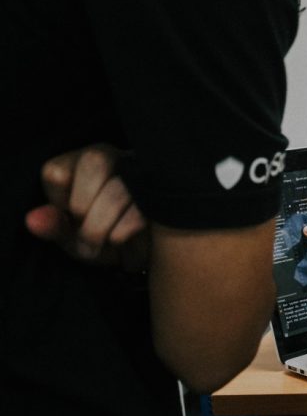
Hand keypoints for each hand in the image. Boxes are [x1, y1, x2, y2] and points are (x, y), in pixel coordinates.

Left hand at [24, 145, 148, 271]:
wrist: (146, 257)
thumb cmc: (104, 238)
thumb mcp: (73, 237)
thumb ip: (54, 226)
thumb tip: (33, 220)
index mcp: (83, 163)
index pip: (59, 170)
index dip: (59, 202)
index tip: (69, 219)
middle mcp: (116, 158)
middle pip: (95, 162)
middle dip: (84, 208)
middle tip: (85, 235)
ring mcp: (145, 173)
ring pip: (117, 190)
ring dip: (100, 228)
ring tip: (101, 245)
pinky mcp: (164, 195)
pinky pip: (139, 212)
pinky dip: (123, 234)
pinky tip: (125, 242)